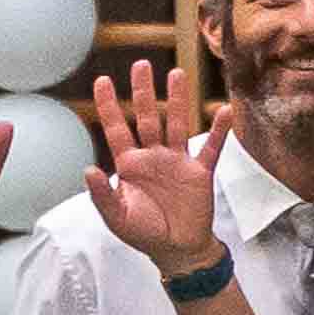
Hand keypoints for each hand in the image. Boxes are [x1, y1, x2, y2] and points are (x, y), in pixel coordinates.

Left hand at [79, 58, 226, 262]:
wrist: (177, 250)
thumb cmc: (144, 233)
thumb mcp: (116, 217)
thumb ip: (101, 194)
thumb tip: (88, 168)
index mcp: (129, 165)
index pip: (117, 128)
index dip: (109, 105)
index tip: (102, 81)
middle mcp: (153, 156)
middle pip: (147, 117)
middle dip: (144, 91)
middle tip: (141, 64)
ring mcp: (177, 161)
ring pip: (177, 123)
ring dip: (178, 100)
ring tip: (177, 73)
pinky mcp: (200, 172)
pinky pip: (211, 147)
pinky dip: (220, 131)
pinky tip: (225, 111)